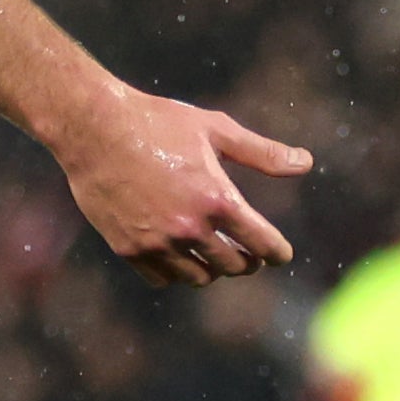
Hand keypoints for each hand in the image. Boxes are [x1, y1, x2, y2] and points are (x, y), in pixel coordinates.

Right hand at [58, 89, 314, 286]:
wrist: (93, 128)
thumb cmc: (158, 122)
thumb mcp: (215, 129)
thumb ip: (262, 153)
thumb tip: (306, 163)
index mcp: (217, 199)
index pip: (262, 243)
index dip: (277, 252)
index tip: (280, 255)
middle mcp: (189, 228)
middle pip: (233, 266)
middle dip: (247, 261)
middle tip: (249, 254)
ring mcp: (157, 243)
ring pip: (199, 277)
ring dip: (213, 269)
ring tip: (215, 255)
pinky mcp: (129, 249)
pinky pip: (163, 278)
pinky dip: (177, 272)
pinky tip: (180, 256)